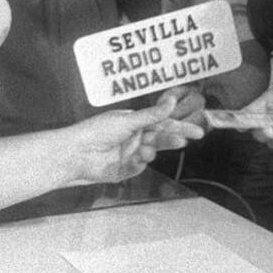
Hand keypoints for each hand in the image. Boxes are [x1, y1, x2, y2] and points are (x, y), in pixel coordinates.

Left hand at [63, 93, 204, 183]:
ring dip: (150, 152)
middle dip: (170, 140)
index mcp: (134, 122)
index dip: (179, 127)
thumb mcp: (127, 120)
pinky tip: (132, 160)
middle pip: (159, 139)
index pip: (161, 123)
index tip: (197, 132)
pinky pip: (137, 168)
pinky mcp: (122, 170)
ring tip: (144, 151)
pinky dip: (137, 164)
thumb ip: (151, 115)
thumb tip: (171, 102)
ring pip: (150, 154)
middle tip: (183, 142)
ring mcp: (128, 154)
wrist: (75, 154)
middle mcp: (133, 138)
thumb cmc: (96, 131)